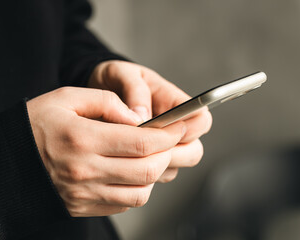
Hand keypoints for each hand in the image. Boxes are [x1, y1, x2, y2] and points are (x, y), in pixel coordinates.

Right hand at [27, 87, 185, 216]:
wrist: (4, 161)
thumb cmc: (35, 125)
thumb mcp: (66, 98)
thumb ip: (106, 102)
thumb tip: (138, 117)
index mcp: (82, 140)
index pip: (141, 142)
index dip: (168, 135)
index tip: (180, 126)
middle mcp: (85, 172)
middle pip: (147, 170)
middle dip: (169, 154)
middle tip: (172, 141)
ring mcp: (84, 194)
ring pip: (140, 193)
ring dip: (154, 174)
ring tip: (153, 156)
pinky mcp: (83, 207)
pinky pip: (123, 204)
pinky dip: (137, 189)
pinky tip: (132, 172)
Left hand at [88, 60, 211, 182]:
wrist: (98, 91)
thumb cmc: (114, 79)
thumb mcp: (122, 74)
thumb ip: (135, 90)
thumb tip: (142, 117)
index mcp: (174, 103)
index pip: (201, 120)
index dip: (191, 130)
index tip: (167, 132)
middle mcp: (173, 128)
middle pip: (194, 151)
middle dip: (174, 155)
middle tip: (147, 151)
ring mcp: (161, 146)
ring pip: (174, 167)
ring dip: (156, 166)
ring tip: (130, 156)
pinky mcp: (147, 160)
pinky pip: (154, 176)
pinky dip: (142, 175)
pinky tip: (124, 164)